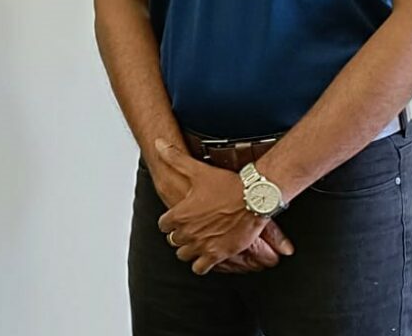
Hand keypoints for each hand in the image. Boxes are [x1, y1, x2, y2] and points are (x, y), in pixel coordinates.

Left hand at [153, 139, 294, 274]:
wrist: (254, 198)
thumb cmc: (227, 184)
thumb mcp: (197, 168)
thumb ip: (174, 157)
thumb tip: (158, 143)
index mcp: (180, 214)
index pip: (163, 225)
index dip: (169, 221)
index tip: (176, 218)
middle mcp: (189, 232)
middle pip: (173, 241)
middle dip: (179, 235)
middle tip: (188, 230)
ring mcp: (202, 245)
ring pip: (184, 255)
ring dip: (188, 250)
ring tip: (196, 242)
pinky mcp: (218, 255)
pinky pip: (200, 268)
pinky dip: (201, 263)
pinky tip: (205, 255)